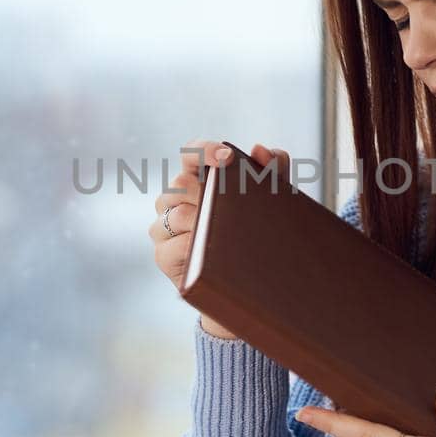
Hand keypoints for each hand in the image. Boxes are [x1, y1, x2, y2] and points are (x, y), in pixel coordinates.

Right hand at [149, 139, 290, 339]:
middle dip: (210, 192)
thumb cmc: (253, 235)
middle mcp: (174, 199)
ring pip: (176, 213)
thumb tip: (260, 150)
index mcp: (197, 179)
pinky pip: (171, 245)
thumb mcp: (269, 202)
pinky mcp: (163, 255)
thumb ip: (273, 172)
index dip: (205, 150)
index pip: (191, 154)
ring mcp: (164, 227)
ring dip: (204, 221)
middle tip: (237, 206)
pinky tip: (209, 251)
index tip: (227, 157)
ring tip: (227, 232)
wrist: (247, 287)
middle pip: (181, 183)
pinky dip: (192, 247)